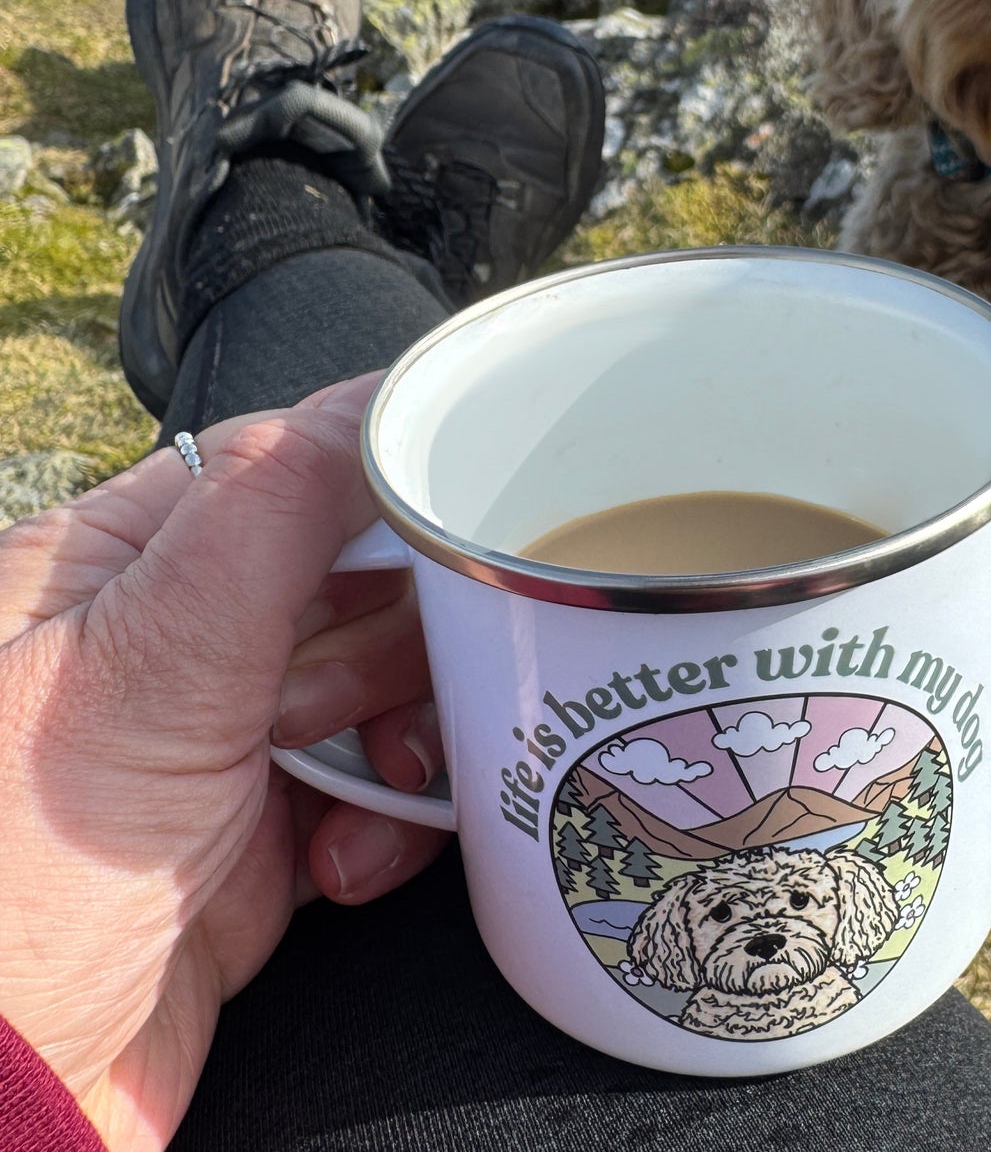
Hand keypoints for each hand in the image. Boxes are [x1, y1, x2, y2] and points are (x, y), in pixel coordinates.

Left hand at [0, 373, 449, 1150]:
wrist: (4, 1114)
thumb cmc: (11, 894)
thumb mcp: (147, 672)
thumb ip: (264, 520)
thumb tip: (367, 399)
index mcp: (113, 571)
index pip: (279, 472)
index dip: (374, 490)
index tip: (457, 517)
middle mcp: (169, 650)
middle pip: (352, 581)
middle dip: (392, 640)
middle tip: (359, 699)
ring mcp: (222, 746)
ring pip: (381, 688)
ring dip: (402, 738)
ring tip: (372, 787)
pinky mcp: (264, 836)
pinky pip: (377, 791)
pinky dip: (388, 827)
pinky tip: (347, 866)